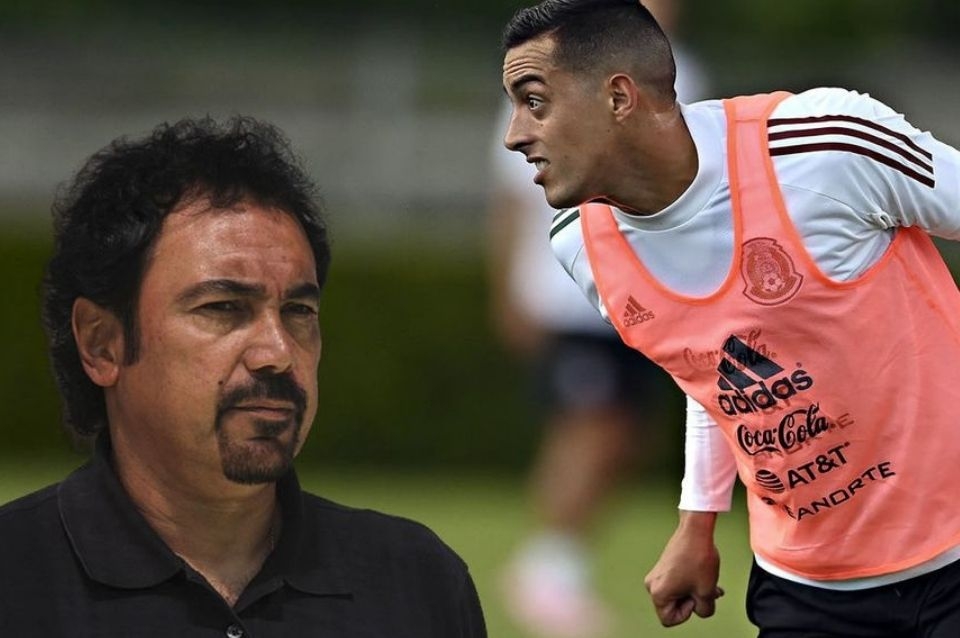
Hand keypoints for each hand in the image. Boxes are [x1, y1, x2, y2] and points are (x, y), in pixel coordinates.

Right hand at [643, 511, 723, 626]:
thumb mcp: (706, 592)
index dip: (687, 613)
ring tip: (706, 581)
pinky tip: (702, 575)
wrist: (695, 532)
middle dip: (692, 601)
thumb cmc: (698, 557)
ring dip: (693, 591)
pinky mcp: (663, 566)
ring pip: (677, 594)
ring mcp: (657, 574)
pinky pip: (675, 583)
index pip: (670, 619)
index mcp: (658, 593)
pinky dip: (689, 582)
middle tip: (703, 589)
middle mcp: (652, 584)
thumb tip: (700, 608)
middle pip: (673, 606)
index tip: (695, 597)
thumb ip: (704, 610)